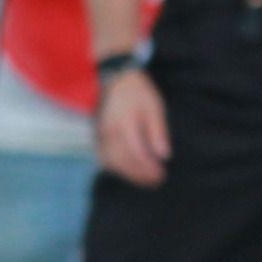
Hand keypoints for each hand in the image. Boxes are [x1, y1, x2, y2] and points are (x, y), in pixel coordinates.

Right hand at [97, 68, 170, 186]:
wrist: (114, 80)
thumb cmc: (138, 93)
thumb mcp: (154, 107)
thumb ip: (158, 132)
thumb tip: (164, 155)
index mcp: (125, 124)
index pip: (137, 154)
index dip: (149, 168)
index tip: (162, 175)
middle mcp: (109, 133)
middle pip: (124, 162)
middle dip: (140, 175)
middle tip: (157, 181)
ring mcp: (100, 136)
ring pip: (112, 163)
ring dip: (129, 175)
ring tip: (146, 180)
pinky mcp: (97, 138)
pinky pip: (104, 159)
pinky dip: (116, 169)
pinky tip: (130, 172)